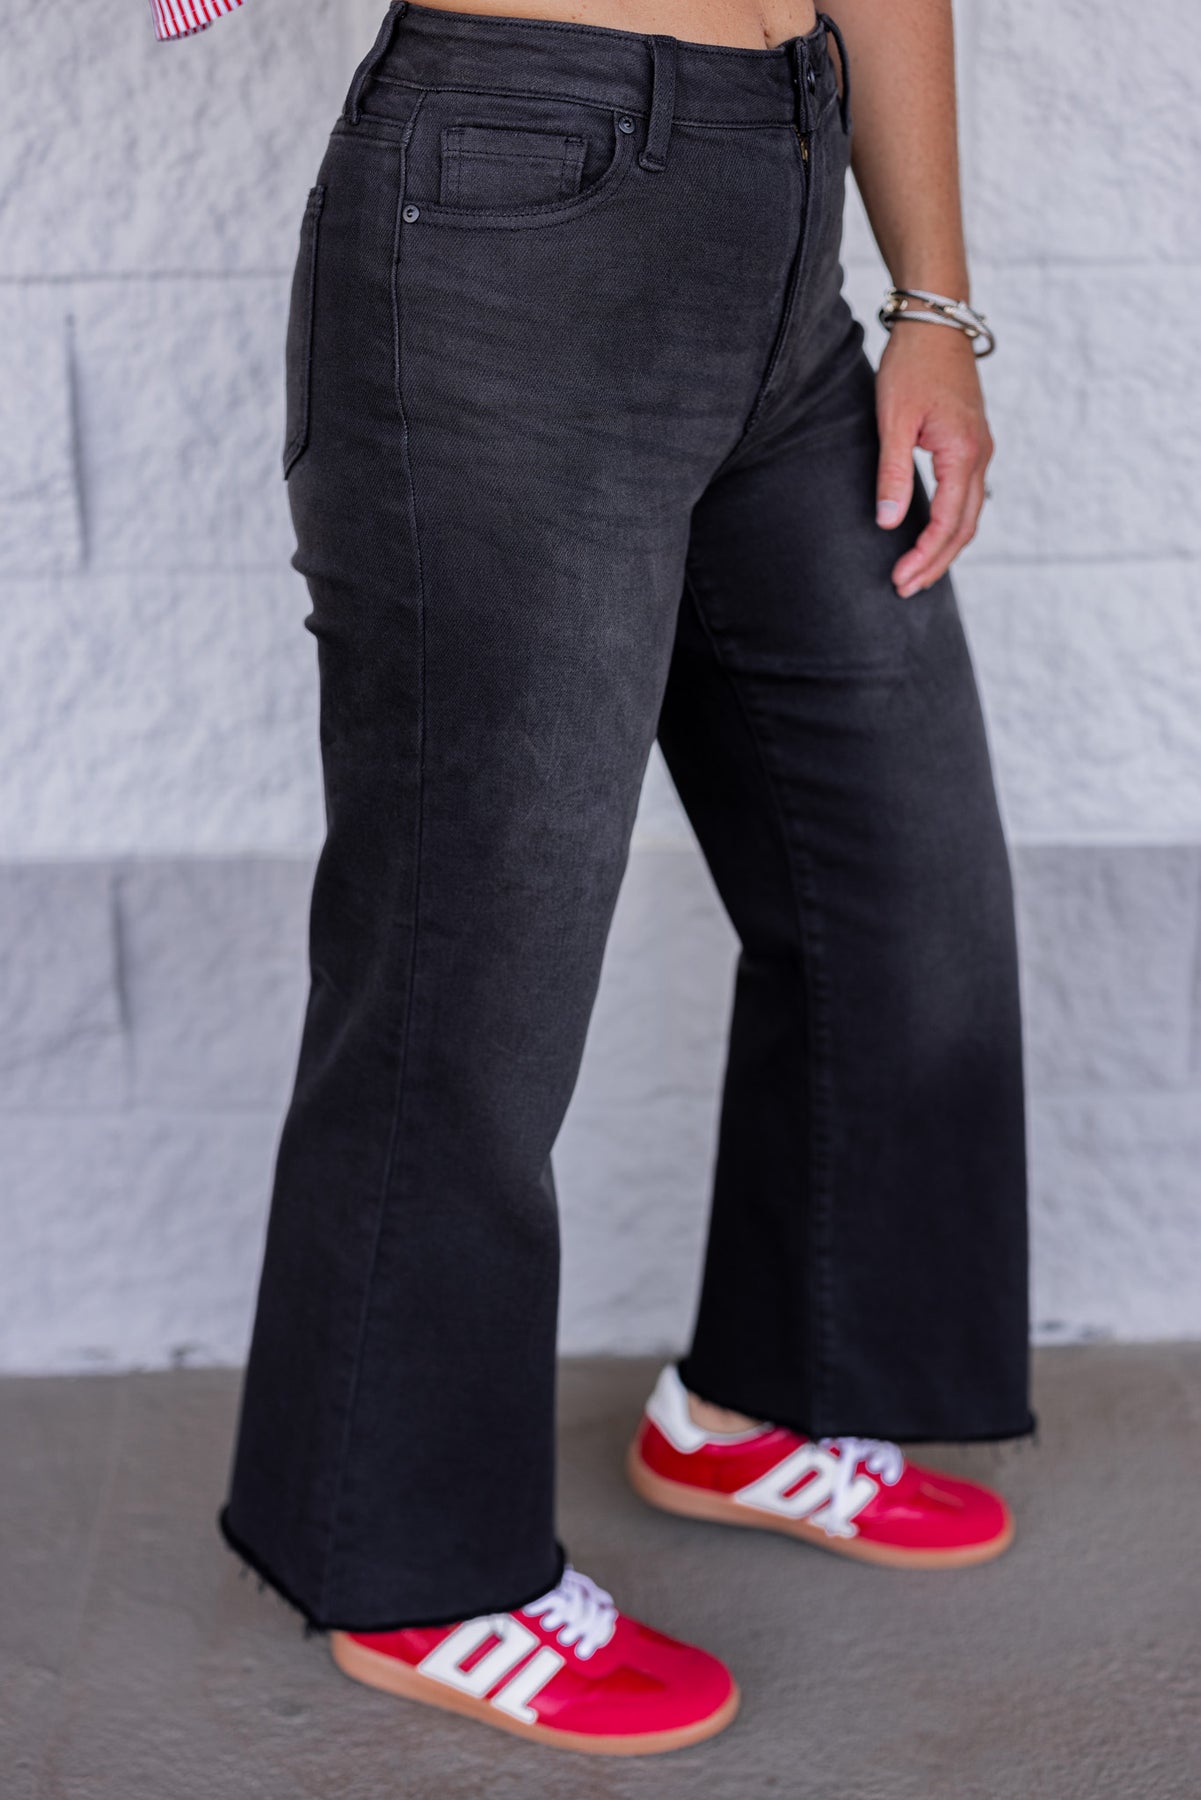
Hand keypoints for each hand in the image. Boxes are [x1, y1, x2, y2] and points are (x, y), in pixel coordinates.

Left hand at [873, 323, 993, 597]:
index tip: (900, 580)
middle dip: (936, 563)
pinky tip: (932, 536)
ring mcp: (981, 449)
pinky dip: (953, 524)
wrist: (936, 322)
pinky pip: (968, 496)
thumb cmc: (912, 365)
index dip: (924, 557)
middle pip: (965, 528)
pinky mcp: (973, 443)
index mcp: (964, 453)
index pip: (948, 523)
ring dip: (946, 548)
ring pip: (971, 515)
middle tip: (906, 589)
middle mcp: (980, 456)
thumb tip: (889, 521)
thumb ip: (892, 472)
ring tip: (918, 572)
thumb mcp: (893, 420)